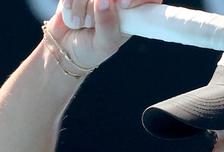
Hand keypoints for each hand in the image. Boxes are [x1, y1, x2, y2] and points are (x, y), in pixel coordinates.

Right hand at [44, 0, 162, 69]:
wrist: (64, 48)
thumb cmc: (91, 49)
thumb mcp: (104, 44)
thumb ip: (107, 25)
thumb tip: (104, 0)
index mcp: (134, 13)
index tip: (123, 5)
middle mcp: (118, 0)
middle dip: (105, 1)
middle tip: (96, 13)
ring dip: (84, 6)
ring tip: (83, 24)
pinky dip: (71, 3)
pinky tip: (71, 16)